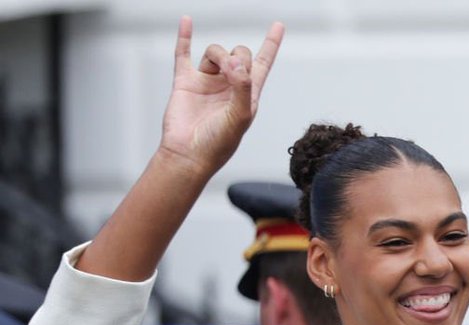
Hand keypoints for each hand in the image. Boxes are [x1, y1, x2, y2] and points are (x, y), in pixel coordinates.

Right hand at [159, 17, 283, 174]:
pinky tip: (187, 21)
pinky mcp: (186, 81)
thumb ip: (243, 88)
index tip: (279, 25)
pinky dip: (184, 36)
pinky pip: (184, 54)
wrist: (189, 154)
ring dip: (218, 55)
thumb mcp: (240, 117)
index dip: (271, 44)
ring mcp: (208, 82)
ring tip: (217, 70)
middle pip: (239, 53)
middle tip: (231, 71)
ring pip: (215, 52)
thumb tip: (236, 62)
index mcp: (248, 95)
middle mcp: (229, 86)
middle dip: (236, 55)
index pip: (263, 64)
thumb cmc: (218, 143)